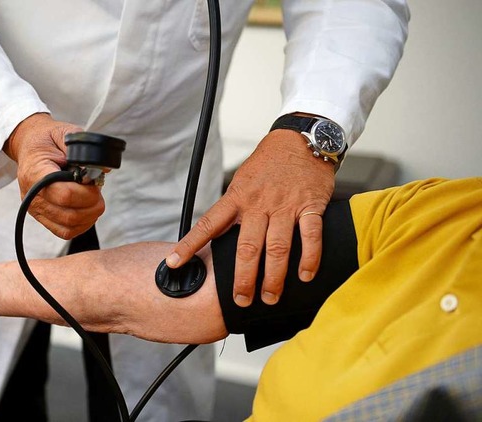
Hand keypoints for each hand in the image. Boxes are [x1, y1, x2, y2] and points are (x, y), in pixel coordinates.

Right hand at [4, 113, 104, 239]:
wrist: (29, 145)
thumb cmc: (48, 139)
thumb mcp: (65, 134)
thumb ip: (84, 150)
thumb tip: (104, 169)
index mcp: (36, 172)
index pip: (64, 194)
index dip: (86, 193)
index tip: (94, 182)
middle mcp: (32, 194)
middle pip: (69, 214)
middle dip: (92, 205)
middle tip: (97, 191)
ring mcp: (35, 208)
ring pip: (69, 226)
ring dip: (89, 216)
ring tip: (92, 199)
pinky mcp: (40, 216)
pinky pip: (64, 231)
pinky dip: (81, 224)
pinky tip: (87, 211)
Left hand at [166, 130, 334, 305]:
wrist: (301, 138)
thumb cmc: (269, 163)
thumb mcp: (242, 181)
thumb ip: (233, 209)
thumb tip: (217, 236)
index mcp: (236, 198)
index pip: (208, 224)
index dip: (189, 245)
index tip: (174, 263)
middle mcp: (258, 203)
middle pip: (246, 246)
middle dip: (243, 278)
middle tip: (240, 300)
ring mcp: (284, 205)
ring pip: (277, 247)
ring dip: (274, 277)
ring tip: (270, 297)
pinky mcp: (310, 205)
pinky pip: (310, 235)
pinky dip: (309, 258)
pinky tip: (304, 275)